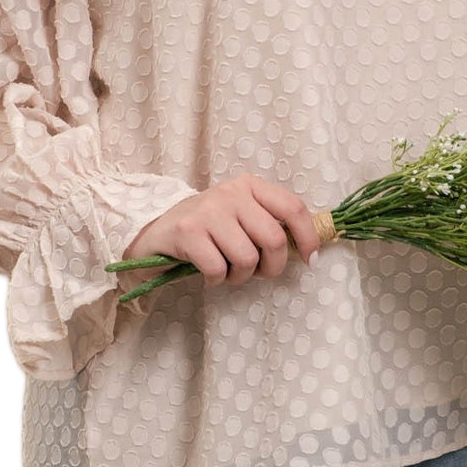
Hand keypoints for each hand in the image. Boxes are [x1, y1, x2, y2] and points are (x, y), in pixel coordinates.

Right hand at [122, 173, 322, 287]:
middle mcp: (231, 193)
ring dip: (241, 276)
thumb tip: (308, 247)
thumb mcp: (240, 215)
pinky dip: (217, 280)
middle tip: (258, 273)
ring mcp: (208, 211)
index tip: (309, 260)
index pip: (292, 208)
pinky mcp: (188, 232)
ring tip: (228, 271)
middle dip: (271, 267)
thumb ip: (269, 222)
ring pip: (247, 259)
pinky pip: (218, 269)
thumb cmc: (208, 229)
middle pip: (273, 239)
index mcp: (250, 185)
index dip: (308, 237)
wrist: (157, 232)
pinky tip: (209, 273)